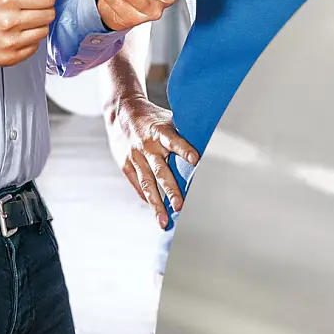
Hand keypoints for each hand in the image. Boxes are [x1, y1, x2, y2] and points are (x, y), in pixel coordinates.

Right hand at [0, 0, 59, 66]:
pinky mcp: (10, 57)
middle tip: (28, 6)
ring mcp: (10, 41)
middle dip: (43, 7)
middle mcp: (10, 20)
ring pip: (44, 30)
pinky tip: (15, 32)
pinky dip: (29, 39)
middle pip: (49, 13)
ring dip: (37, 24)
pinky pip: (35, 46)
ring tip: (20, 19)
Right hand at [104, 93, 197, 227]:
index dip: (184, 149)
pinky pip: (138, 184)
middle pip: (160, 171)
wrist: (121, 111)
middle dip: (170, 190)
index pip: (174, 141)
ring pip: (147, 184)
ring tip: (164, 221)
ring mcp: (135, 157)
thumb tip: (212, 144)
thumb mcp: (168, 119)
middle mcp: (147, 146)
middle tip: (180, 206)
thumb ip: (184, 134)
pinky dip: (147, 197)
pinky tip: (156, 209)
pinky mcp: (126, 164)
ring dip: (156, 204)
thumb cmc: (153, 118)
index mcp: (160, 131)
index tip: (195, 160)